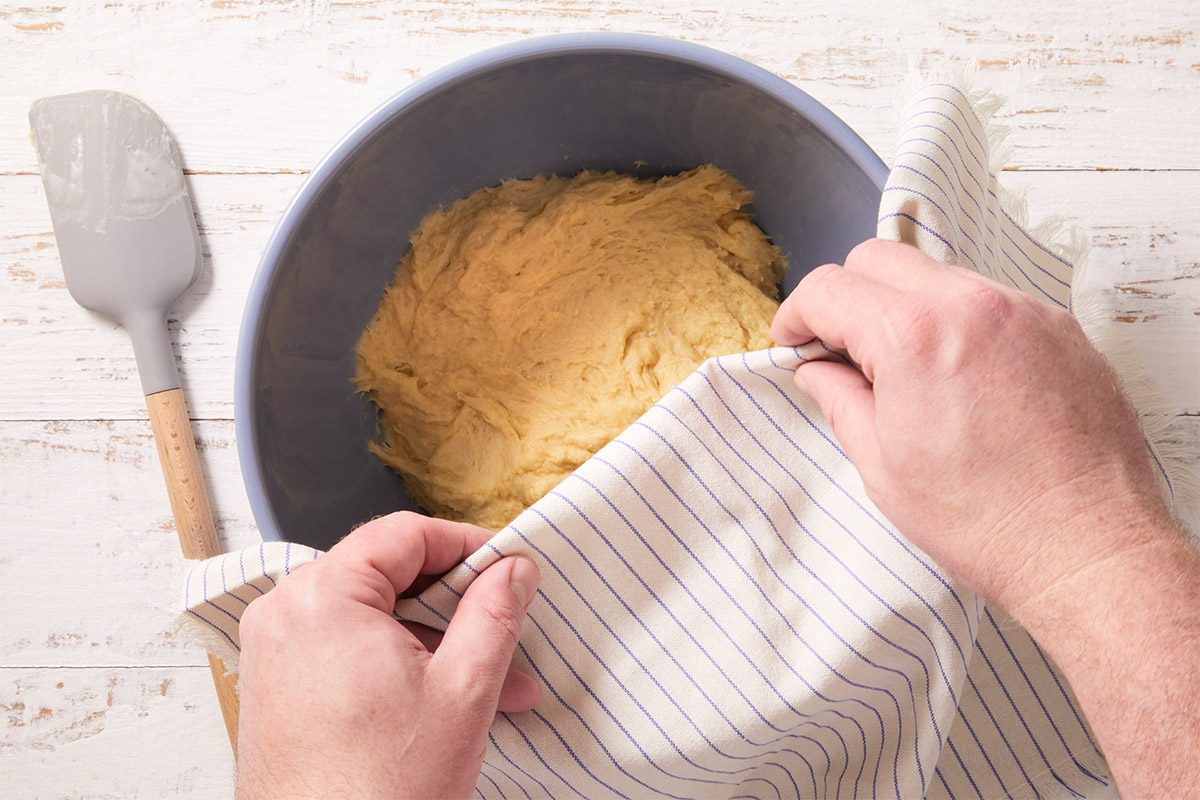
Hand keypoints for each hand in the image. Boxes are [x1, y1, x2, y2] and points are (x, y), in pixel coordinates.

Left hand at [235, 511, 540, 799]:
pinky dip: (396, 664)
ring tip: (494, 688)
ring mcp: (275, 652)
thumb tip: (513, 570)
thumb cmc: (377, 794)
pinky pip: (346, 650)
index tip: (505, 566)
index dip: (465, 545)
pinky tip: (444, 701)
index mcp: (323, 598)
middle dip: (456, 607)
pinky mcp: (277, 687)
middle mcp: (286, 614)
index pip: (404, 534)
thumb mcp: (462, 692)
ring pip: (372, 618)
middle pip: (387, 574)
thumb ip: (494, 615)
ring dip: (434, 644)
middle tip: (506, 627)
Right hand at [770, 238, 1171, 611]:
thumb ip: (840, 401)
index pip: (830, 290)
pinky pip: (991, 301)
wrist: (1088, 549)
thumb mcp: (883, 467)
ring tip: (907, 371)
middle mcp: (973, 306)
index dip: (797, 315)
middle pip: (880, 260)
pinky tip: (960, 378)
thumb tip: (819, 371)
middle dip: (847, 297)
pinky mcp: (1061, 329)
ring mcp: (1025, 312)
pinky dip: (960, 323)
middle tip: (841, 350)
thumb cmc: (988, 522)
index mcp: (915, 338)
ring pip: (938, 275)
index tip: (794, 340)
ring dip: (905, 307)